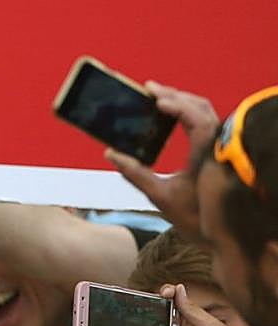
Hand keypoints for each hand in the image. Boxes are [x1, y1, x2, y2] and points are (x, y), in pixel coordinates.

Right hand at [104, 82, 218, 239]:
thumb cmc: (191, 217)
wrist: (218, 232)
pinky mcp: (214, 149)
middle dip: (174, 95)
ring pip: (203, 110)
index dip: (177, 105)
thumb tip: (111, 154)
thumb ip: (134, 174)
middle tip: (148, 88)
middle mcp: (215, 145)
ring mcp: (217, 146)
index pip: (196, 119)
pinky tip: (169, 112)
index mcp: (205, 155)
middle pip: (199, 107)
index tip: (156, 100)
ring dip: (181, 99)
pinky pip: (203, 120)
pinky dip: (186, 111)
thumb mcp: (158, 196)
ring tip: (156, 96)